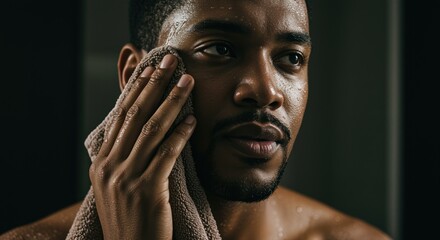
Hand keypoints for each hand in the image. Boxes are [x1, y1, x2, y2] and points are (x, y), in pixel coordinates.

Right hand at [89, 54, 195, 239]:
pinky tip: (192, 121)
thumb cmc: (129, 218)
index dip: (136, 89)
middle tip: (171, 62)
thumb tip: (143, 129)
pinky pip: (166, 154)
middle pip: (135, 114)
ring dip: (172, 102)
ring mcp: (126, 177)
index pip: (121, 116)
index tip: (150, 68)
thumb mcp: (116, 187)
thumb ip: (124, 159)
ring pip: (152, 129)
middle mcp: (109, 165)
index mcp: (101, 162)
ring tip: (187, 82)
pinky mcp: (146, 189)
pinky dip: (180, 134)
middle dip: (155, 84)